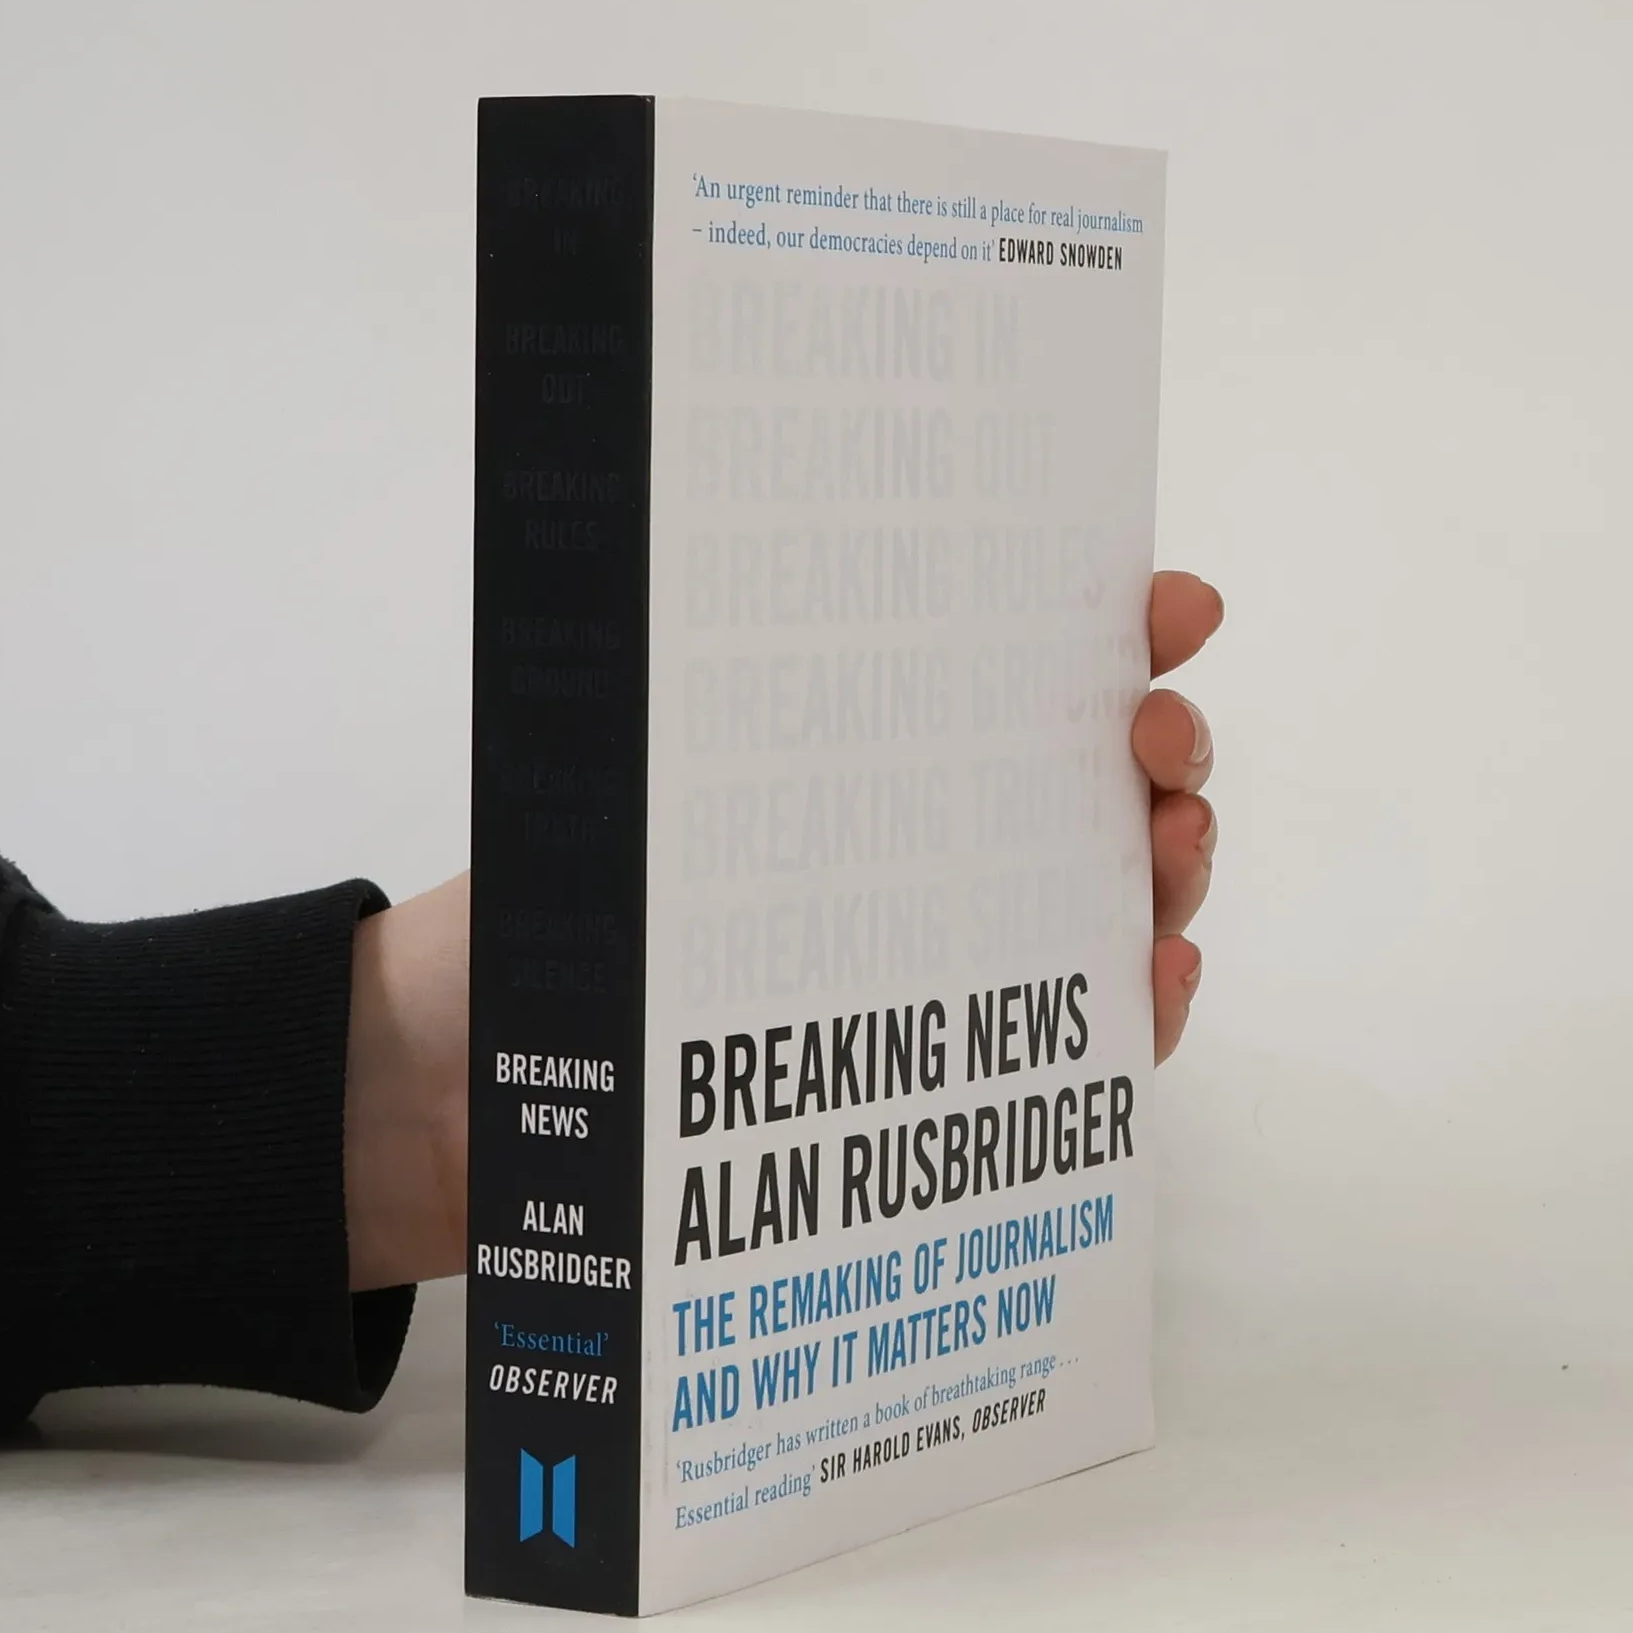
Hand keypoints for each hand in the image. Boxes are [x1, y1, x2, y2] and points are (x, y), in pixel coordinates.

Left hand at [342, 568, 1222, 1287]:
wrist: (461, 1101)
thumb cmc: (532, 929)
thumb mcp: (610, 789)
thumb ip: (697, 699)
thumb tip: (732, 530)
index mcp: (850, 760)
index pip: (1003, 679)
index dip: (1107, 633)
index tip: (1164, 607)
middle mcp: (912, 849)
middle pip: (1087, 786)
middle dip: (1159, 746)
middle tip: (1153, 735)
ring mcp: (937, 959)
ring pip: (1106, 900)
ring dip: (1171, 864)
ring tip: (1172, 841)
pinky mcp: (941, 1078)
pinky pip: (1075, 1038)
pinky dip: (1138, 1004)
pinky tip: (1156, 967)